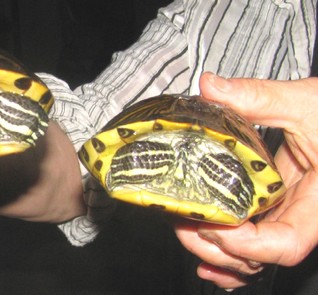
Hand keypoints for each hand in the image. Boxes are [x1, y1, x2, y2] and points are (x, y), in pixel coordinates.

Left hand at [175, 72, 317, 288]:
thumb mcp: (306, 103)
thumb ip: (259, 96)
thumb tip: (211, 87)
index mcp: (317, 201)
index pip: (286, 243)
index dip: (245, 244)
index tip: (211, 223)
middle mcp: (302, 216)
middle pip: (259, 256)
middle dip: (215, 247)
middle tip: (182, 222)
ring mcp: (286, 214)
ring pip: (251, 255)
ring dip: (213, 251)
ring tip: (183, 230)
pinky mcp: (274, 207)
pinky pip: (251, 241)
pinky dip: (226, 252)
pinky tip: (203, 248)